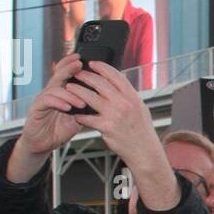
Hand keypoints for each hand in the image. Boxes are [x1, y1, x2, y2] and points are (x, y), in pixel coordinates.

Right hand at [8, 54, 87, 180]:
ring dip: (70, 94)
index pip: (64, 74)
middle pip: (58, 76)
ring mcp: (42, 100)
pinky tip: (67, 108)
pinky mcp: (35, 109)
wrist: (43, 144)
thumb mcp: (77, 117)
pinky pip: (46, 101)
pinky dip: (58, 103)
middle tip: (80, 65)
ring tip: (81, 102)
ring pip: (54, 89)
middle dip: (69, 69)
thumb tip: (101, 100)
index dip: (70, 64)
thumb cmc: (59, 129)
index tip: (81, 58)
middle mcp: (50, 93)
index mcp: (60, 92)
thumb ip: (85, 107)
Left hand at [65, 62, 177, 209]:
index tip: (92, 63)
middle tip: (76, 73)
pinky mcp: (106, 127)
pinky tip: (73, 112)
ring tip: (69, 88)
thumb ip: (128, 96)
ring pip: (90, 97)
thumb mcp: (140, 108)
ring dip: (77, 91)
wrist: (144, 150)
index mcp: (132, 96)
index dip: (102, 67)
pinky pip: (87, 117)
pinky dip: (79, 114)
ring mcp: (114, 115)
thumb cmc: (141, 130)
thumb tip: (116, 84)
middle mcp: (124, 103)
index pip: (115, 75)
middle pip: (100, 83)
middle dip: (85, 76)